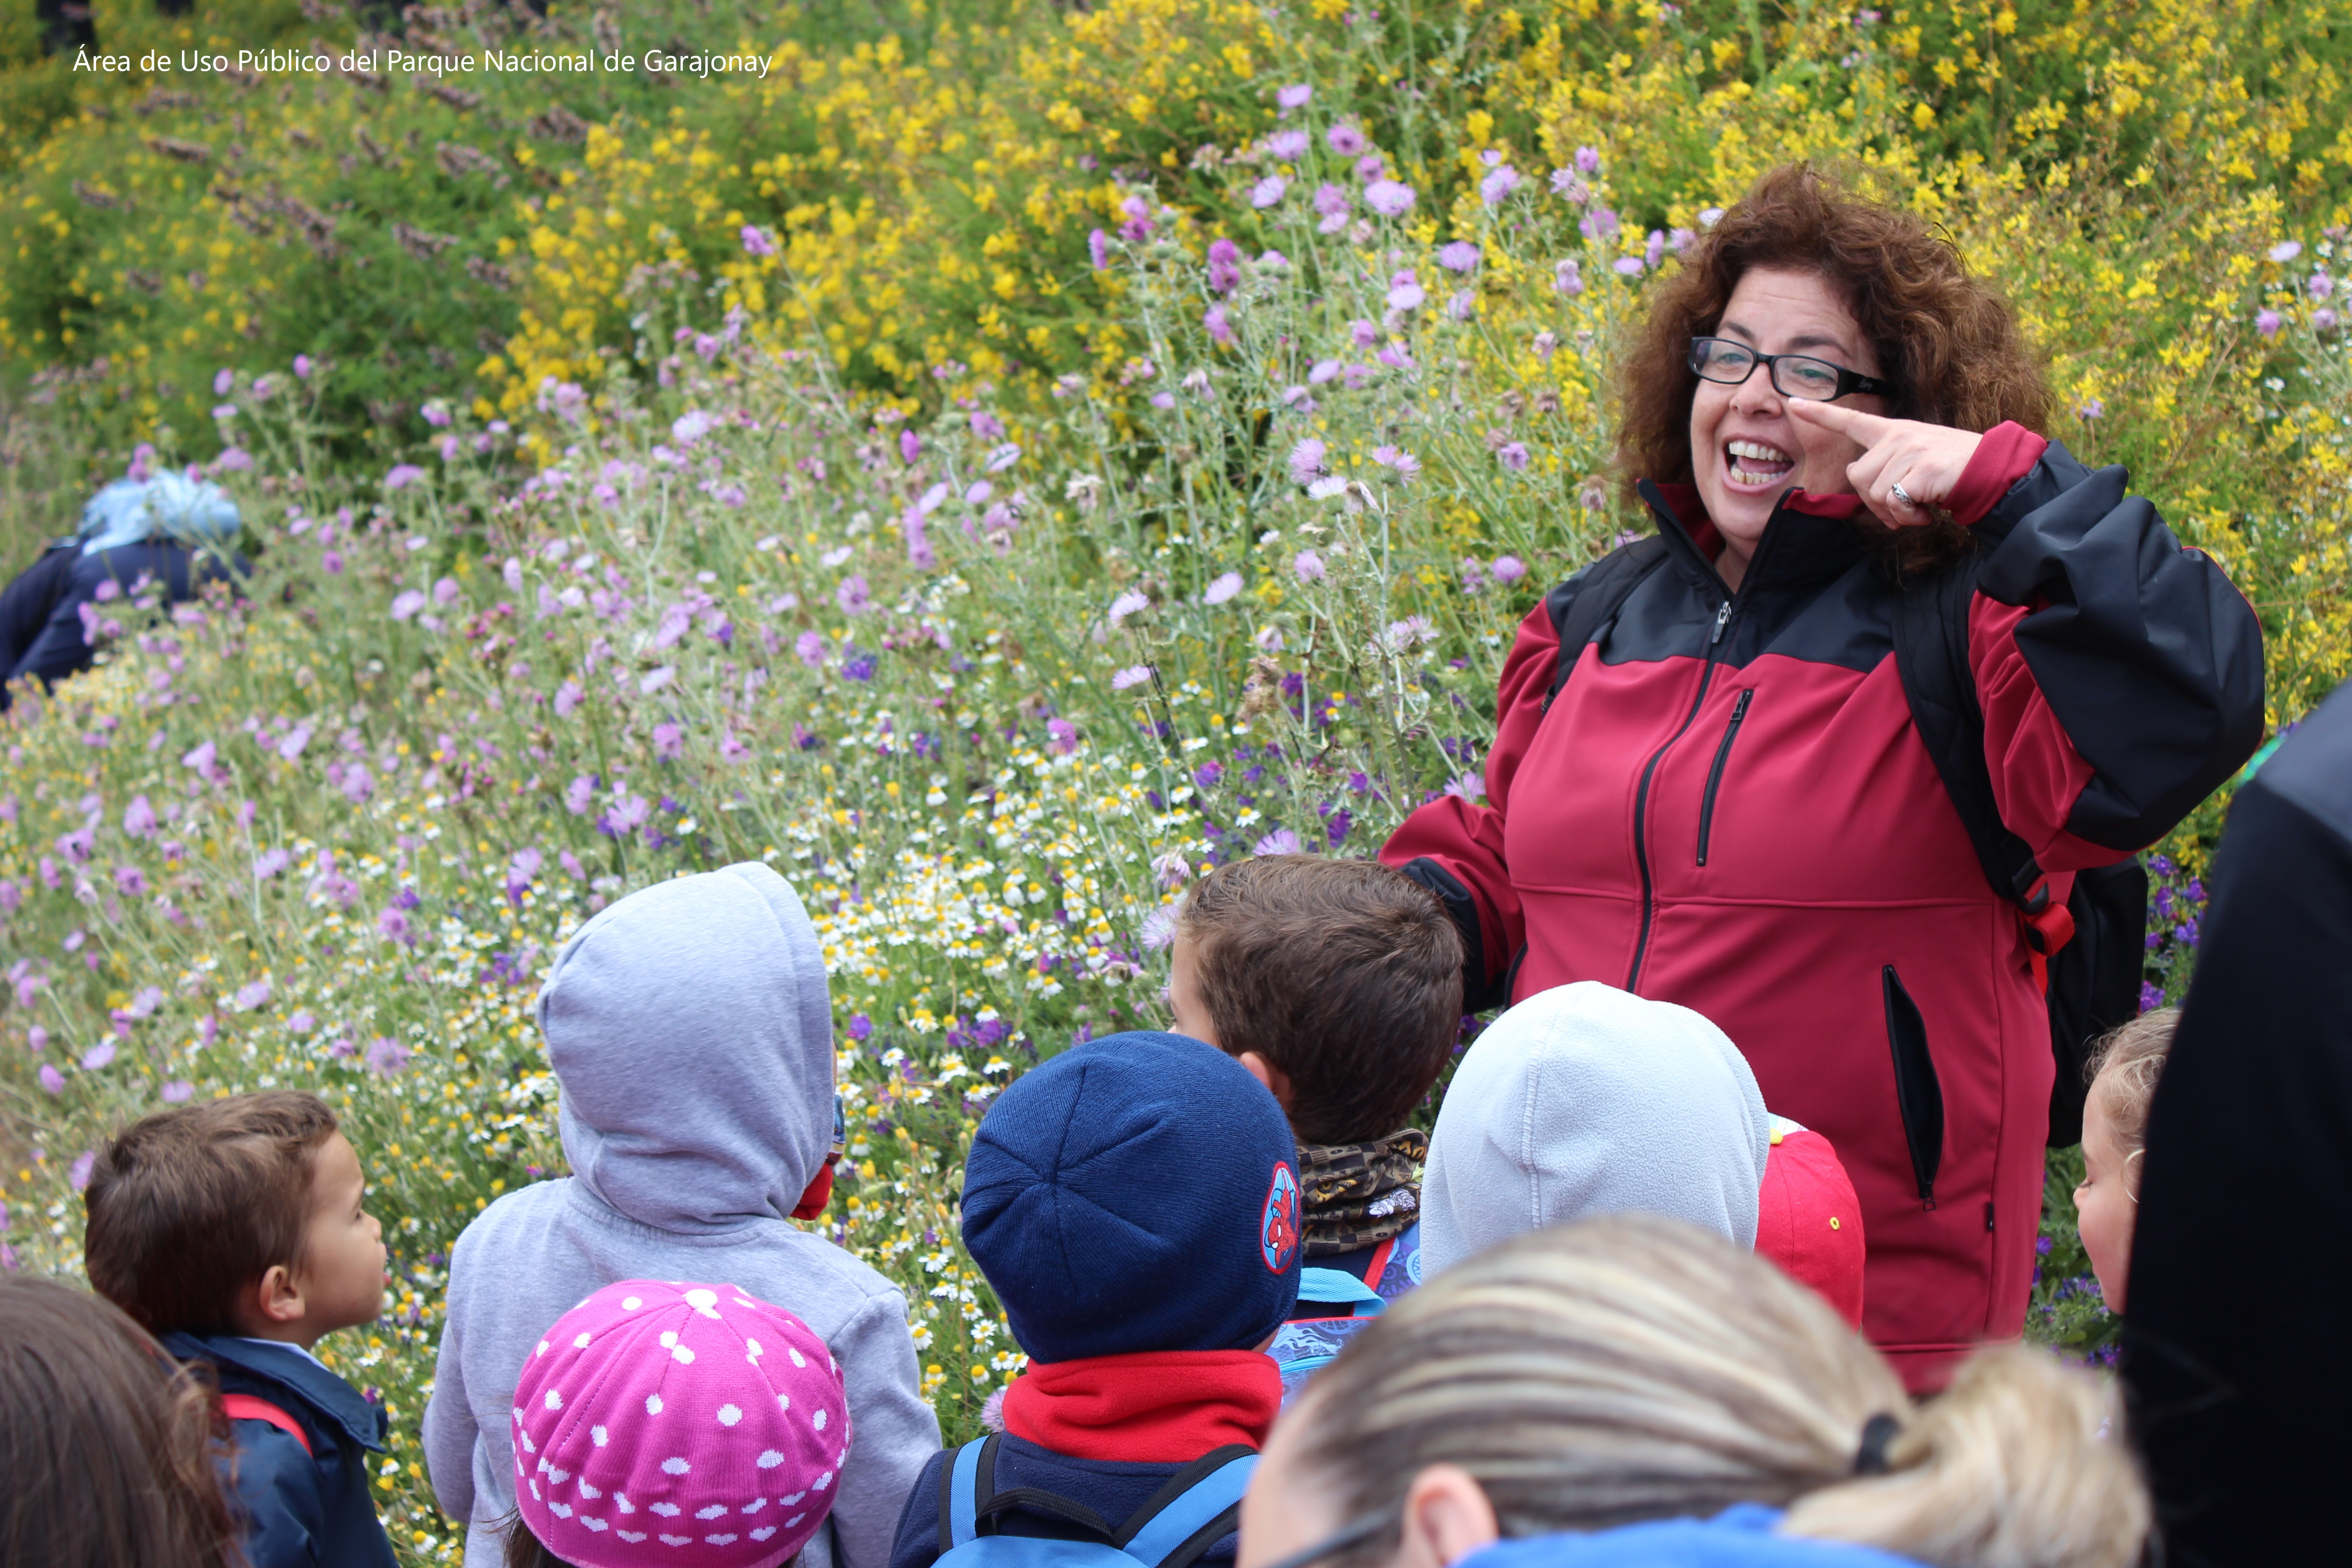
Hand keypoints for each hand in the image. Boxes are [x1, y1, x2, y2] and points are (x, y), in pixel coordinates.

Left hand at [1786, 400, 1982, 527]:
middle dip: (1874, 503)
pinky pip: (1894, 504)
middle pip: (1857, 478)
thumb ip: (1886, 471)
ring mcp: (1910, 450)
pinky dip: (1908, 518)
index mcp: (1894, 431)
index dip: (1820, 414)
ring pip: (1875, 495)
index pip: (1851, 421)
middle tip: (1903, 507)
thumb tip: (1866, 493)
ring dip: (1895, 513)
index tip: (1793, 403)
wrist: (1990, 471)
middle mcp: (1899, 436)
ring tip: (1919, 505)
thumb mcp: (1915, 462)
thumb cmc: (1950, 472)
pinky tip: (1927, 510)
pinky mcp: (1921, 469)